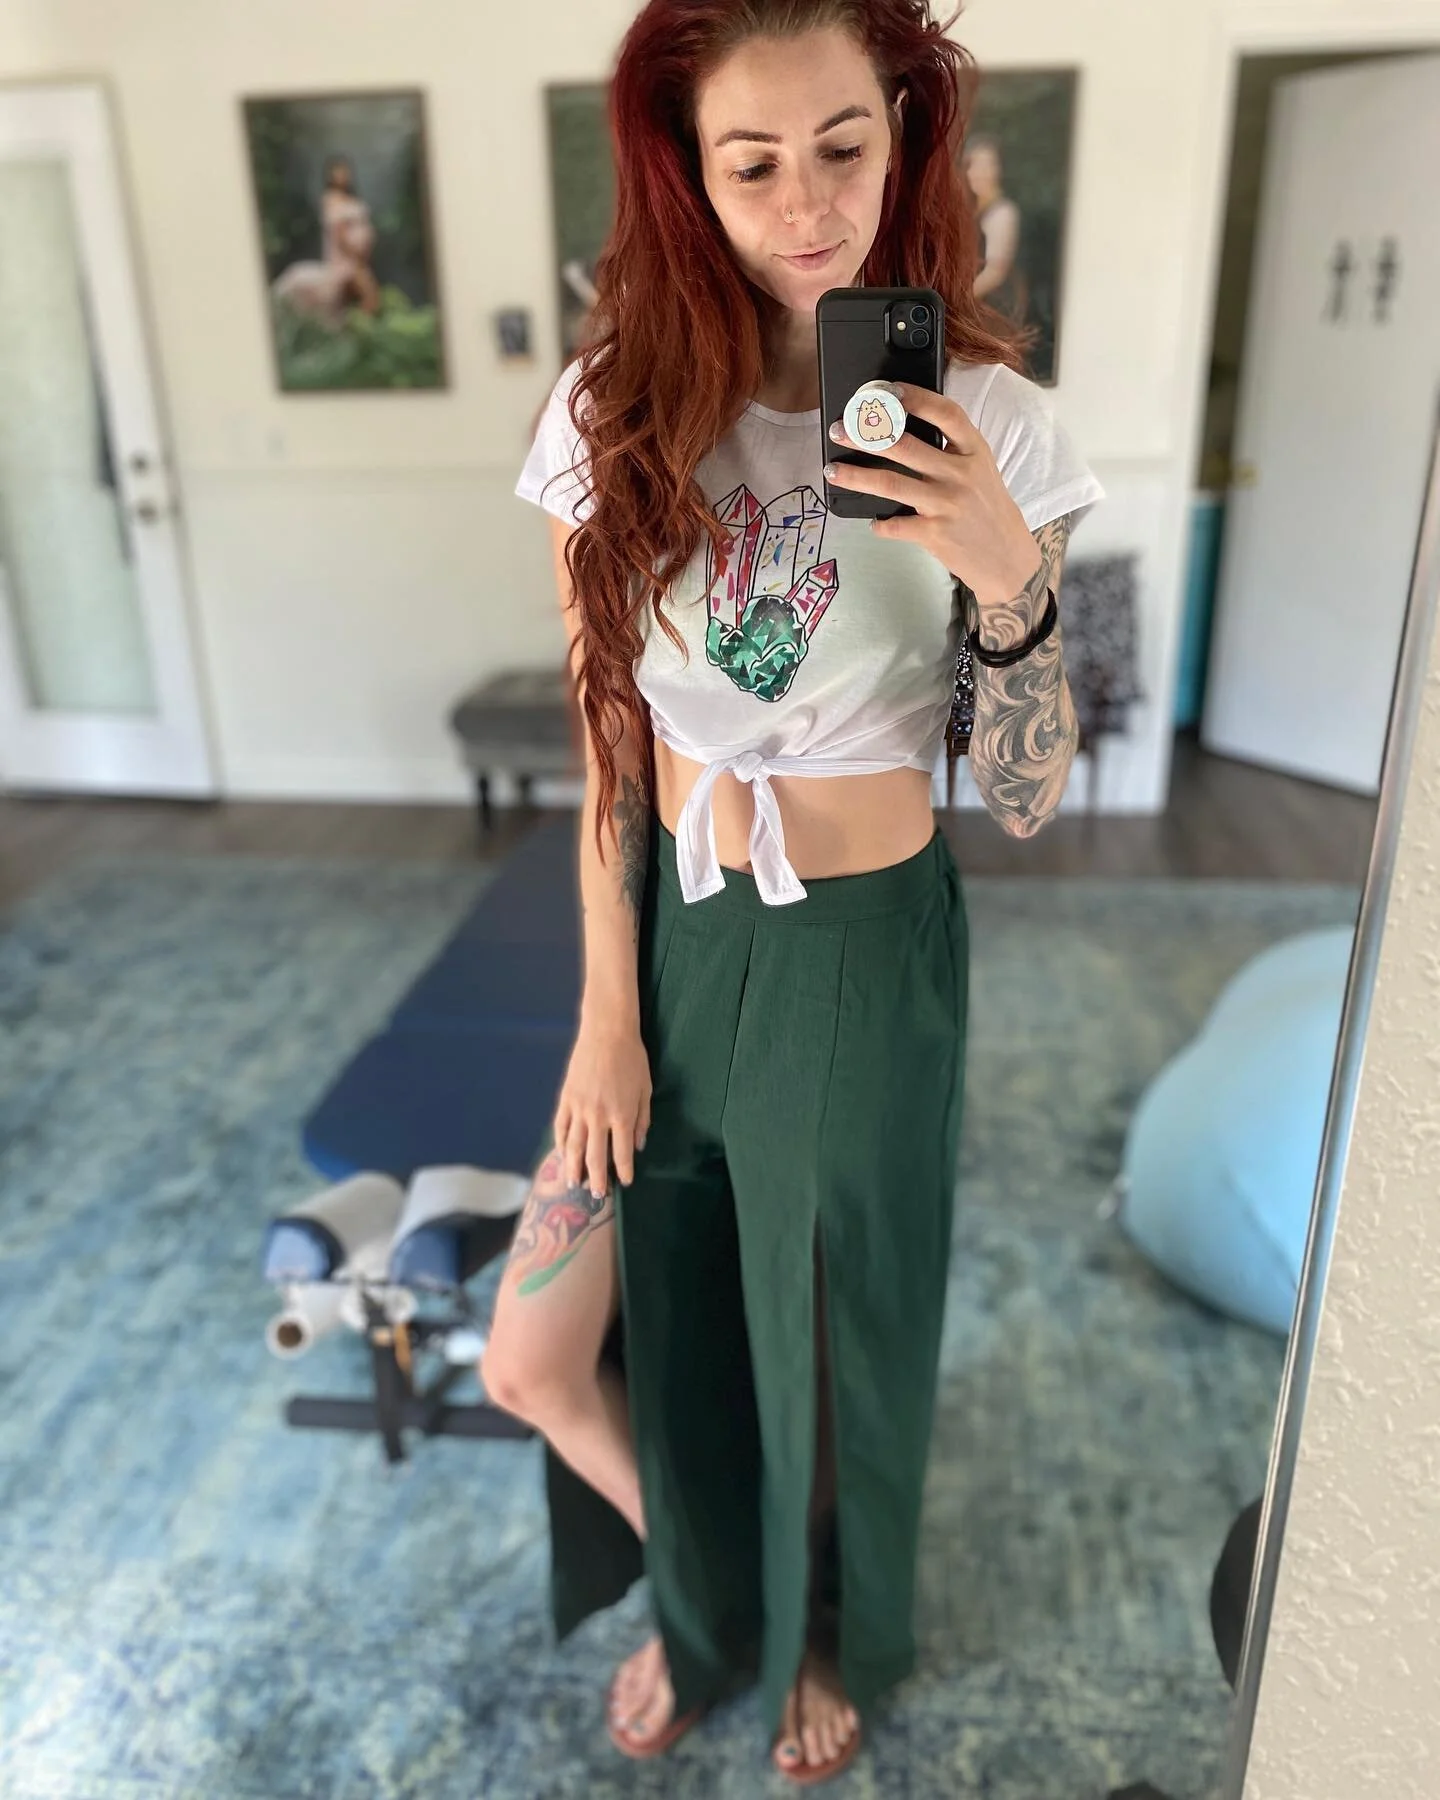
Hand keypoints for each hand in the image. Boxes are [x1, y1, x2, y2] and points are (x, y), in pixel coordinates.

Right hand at [554, 1017, 652, 1198]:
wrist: (606, 1032)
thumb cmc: (632, 1059)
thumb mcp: (646, 1089)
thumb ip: (642, 1120)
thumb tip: (638, 1145)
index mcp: (621, 1115)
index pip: (622, 1153)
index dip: (624, 1171)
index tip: (625, 1182)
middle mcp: (598, 1117)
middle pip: (595, 1156)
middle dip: (596, 1179)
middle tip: (596, 1195)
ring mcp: (578, 1108)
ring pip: (574, 1146)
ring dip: (573, 1167)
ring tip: (573, 1183)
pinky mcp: (565, 1098)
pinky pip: (561, 1127)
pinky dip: (561, 1143)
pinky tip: (563, 1154)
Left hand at [824, 383, 1044, 626]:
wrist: (1006, 558)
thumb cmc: (986, 509)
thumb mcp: (979, 470)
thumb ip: (950, 449)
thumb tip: (901, 429)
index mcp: (974, 451)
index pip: (946, 414)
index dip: (917, 398)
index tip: (888, 390)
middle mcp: (961, 474)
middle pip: (906, 446)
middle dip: (866, 435)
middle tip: (839, 429)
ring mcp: (947, 505)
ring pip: (891, 484)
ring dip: (856, 476)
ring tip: (832, 471)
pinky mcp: (935, 535)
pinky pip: (895, 525)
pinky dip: (879, 524)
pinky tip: (872, 522)